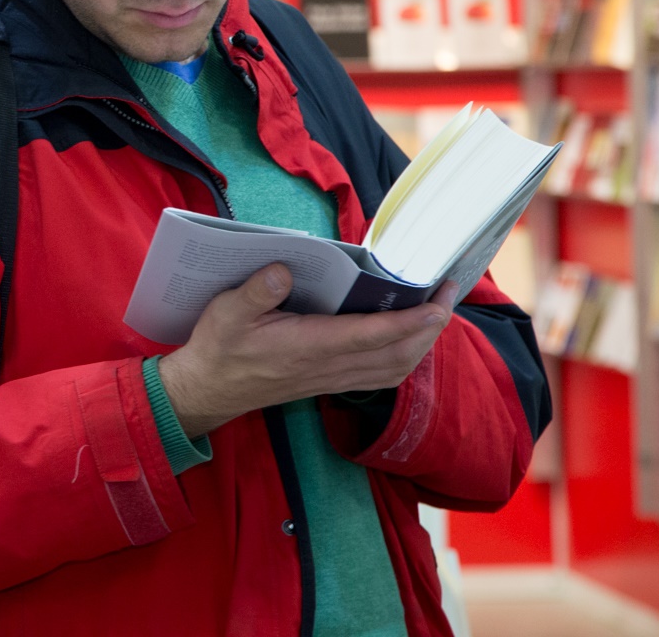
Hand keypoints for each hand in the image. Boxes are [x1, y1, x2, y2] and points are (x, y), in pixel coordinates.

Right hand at [157, 264, 457, 437]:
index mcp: (306, 346)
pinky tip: (409, 338)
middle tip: (449, 293)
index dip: (409, 322)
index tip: (438, 303)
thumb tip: (284, 268)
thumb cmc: (218, 347)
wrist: (209, 389)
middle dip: (429, 327)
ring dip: (422, 343)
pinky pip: (382, 376)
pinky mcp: (330, 382)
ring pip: (394, 369)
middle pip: (396, 355)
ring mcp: (332, 378)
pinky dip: (405, 357)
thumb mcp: (225, 311)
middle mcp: (327, 366)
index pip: (370, 336)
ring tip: (437, 311)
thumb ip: (255, 291)